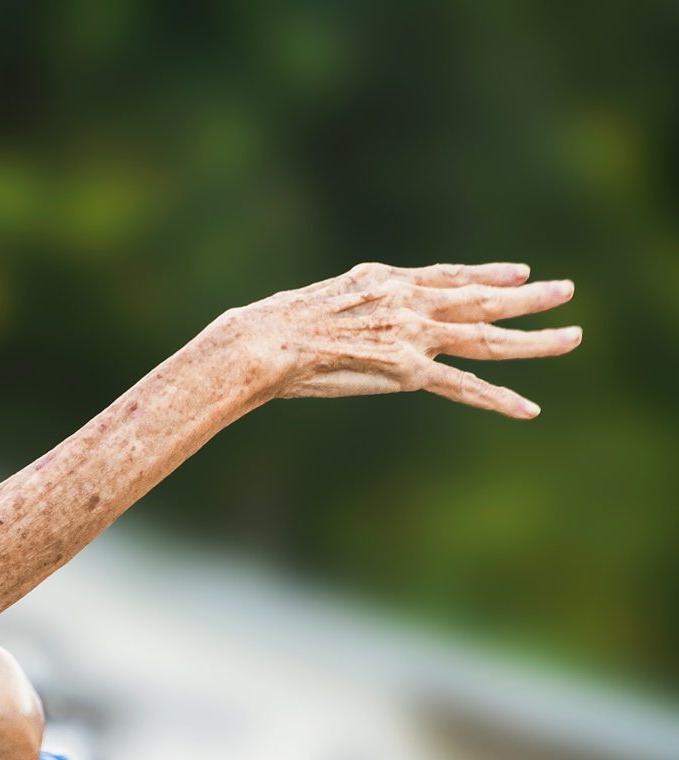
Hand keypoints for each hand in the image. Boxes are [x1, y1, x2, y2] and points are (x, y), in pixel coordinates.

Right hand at [248, 261, 580, 417]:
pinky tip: (528, 409)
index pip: (449, 275)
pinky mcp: (408, 371)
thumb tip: (352, 316)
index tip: (516, 270)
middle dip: (527, 296)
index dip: (486, 272)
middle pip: (480, 298)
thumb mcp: (323, 300)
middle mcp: (409, 302)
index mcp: (387, 281)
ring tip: (572, 337)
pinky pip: (463, 388)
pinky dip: (497, 399)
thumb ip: (353, 304)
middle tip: (565, 291)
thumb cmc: (279, 323)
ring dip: (533, 339)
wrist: (268, 340)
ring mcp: (413, 335)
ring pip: (486, 338)